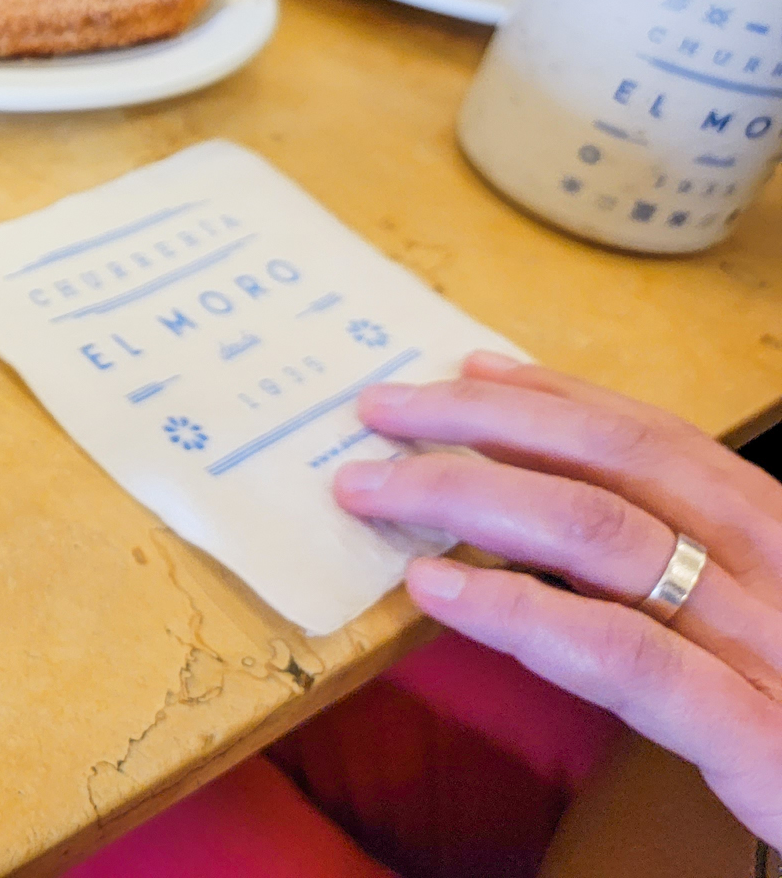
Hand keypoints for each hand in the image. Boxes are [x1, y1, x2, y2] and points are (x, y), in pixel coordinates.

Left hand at [334, 352, 781, 842]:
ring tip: (372, 490)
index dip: (553, 397)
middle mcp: (779, 574)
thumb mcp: (756, 620)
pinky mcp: (757, 743)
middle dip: (483, 422)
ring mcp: (770, 653)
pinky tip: (436, 586)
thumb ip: (672, 560)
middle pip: (615, 461)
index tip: (464, 369)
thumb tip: (528, 492)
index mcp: (779, 537)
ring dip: (468, 495)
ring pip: (605, 535)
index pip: (655, 438)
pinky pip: (625, 657)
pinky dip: (521, 612)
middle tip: (379, 411)